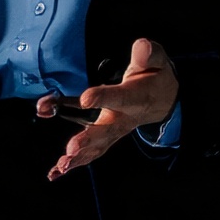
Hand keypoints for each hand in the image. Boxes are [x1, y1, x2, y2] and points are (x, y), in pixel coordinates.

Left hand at [39, 39, 177, 179]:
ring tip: (61, 166)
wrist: (164, 99)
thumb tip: (142, 46)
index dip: (102, 97)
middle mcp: (124, 118)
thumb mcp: (157, 60)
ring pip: (97, 147)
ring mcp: (116, 131)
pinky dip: (75, 164)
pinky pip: (92, 153)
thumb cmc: (154, 75)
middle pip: (105, 130)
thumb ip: (148, 54)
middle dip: (88, 140)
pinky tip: (56, 172)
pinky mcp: (107, 138)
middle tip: (71, 149)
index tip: (85, 98)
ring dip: (79, 157)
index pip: (118, 97)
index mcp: (135, 97)